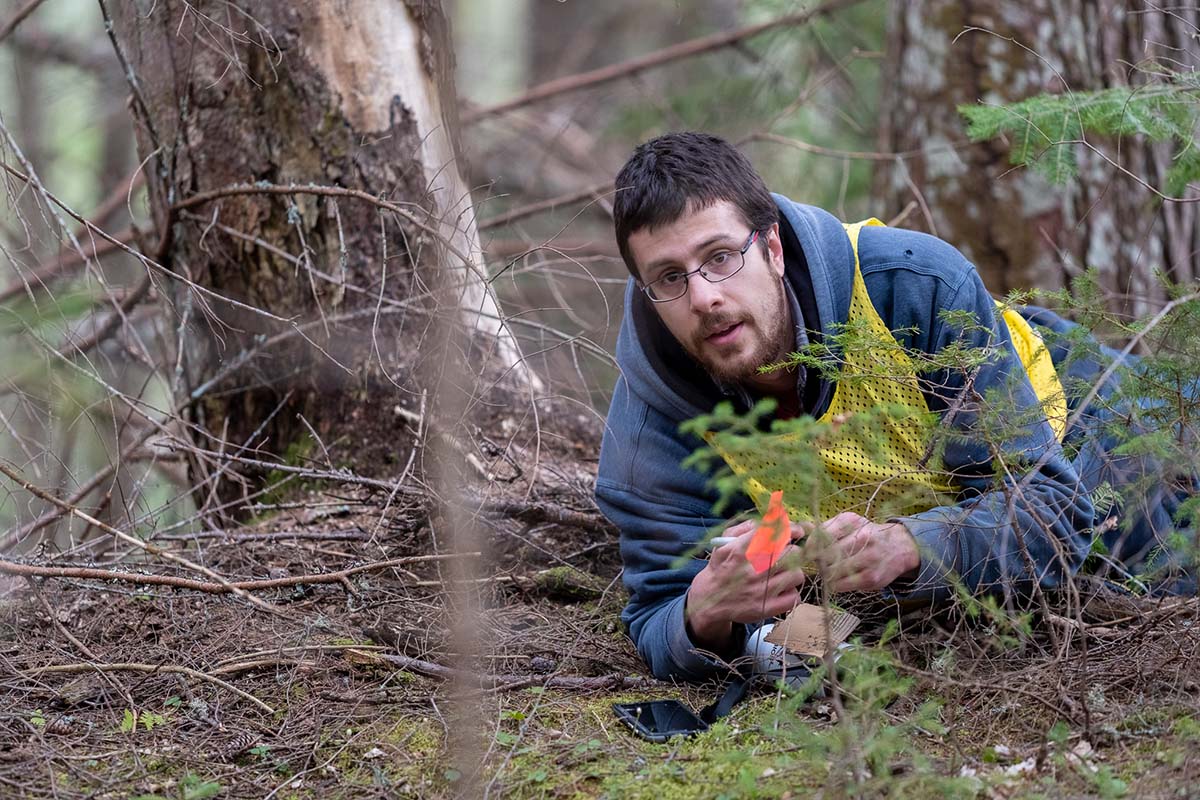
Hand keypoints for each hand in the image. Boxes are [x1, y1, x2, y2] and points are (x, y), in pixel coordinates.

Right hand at [685, 520, 807, 650]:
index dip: (792, 530)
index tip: (798, 531)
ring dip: (793, 572)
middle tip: (786, 554)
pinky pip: (794, 596)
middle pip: (792, 553)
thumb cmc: (722, 566)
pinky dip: (791, 592)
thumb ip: (747, 527)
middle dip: (792, 551)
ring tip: (783, 573)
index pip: (776, 534)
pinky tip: (781, 589)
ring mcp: (761, 591)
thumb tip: (773, 519)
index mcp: (742, 550)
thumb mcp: (725, 541)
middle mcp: (752, 570)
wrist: (709, 599)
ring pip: (797, 575)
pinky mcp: (768, 608)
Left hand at [798, 512, 919, 591]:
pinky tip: (838, 578)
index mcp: (853, 523)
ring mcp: (868, 560)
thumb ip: (826, 526)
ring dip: (825, 572)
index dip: (810, 546)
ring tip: (830, 568)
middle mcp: (862, 539)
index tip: (809, 551)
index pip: (821, 536)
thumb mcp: (850, 522)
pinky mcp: (871, 579)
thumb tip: (803, 531)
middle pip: (825, 556)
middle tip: (820, 561)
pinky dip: (834, 583)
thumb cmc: (868, 533)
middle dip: (818, 560)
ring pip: (831, 572)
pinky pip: (840, 586)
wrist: (900, 547)